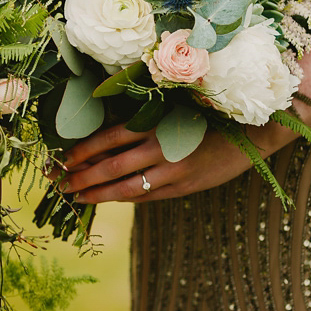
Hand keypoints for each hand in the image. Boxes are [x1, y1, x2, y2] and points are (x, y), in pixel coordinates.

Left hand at [51, 124, 263, 203]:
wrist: (251, 135)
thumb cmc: (208, 116)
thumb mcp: (172, 111)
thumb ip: (143, 123)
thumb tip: (105, 137)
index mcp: (155, 122)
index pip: (107, 139)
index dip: (81, 152)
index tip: (60, 160)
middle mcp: (160, 147)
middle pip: (110, 166)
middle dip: (81, 177)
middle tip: (58, 184)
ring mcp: (172, 171)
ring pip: (126, 187)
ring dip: (97, 194)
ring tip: (76, 197)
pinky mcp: (183, 187)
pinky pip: (147, 196)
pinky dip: (125, 198)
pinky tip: (109, 199)